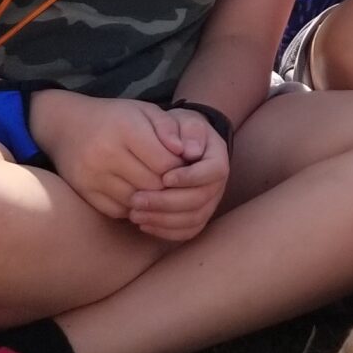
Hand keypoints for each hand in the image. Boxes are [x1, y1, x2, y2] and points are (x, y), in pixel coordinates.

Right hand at [29, 91, 185, 220]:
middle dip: (169, 185)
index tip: (184, 166)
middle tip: (174, 180)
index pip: (166, 163)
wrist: (66, 125)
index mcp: (125, 129)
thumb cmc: (115, 117)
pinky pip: (120, 210)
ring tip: (156, 185)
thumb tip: (189, 152)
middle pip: (153, 185)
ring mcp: (91, 176)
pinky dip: (133, 206)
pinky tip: (137, 192)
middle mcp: (105, 154)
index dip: (181, 168)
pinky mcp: (84, 192)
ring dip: (152, 198)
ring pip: (138, 202)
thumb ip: (170, 128)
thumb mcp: (145, 111)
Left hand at [125, 105, 229, 242]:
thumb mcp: (181, 121)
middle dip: (167, 202)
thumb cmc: (178, 130)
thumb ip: (184, 130)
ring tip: (134, 213)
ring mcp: (209, 203)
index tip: (164, 177)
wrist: (180, 142)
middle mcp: (217, 184)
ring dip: (163, 220)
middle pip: (200, 200)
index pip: (213, 172)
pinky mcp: (197, 216)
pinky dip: (165, 232)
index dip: (190, 178)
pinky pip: (187, 231)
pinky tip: (143, 223)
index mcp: (217, 158)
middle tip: (137, 199)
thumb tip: (189, 150)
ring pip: (193, 220)